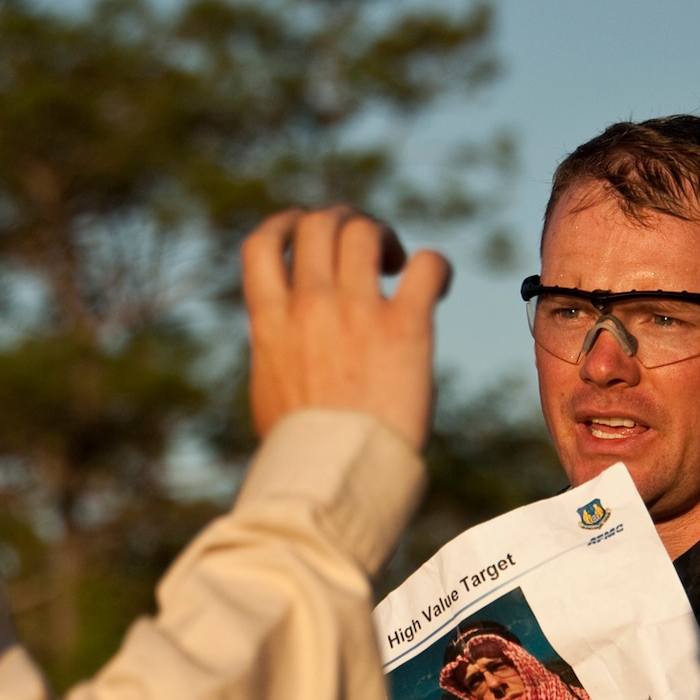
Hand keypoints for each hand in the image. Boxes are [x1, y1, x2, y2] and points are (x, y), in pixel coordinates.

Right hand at [242, 206, 450, 451]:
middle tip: (364, 248)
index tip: (305, 232)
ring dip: (381, 235)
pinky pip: (427, 265)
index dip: (286, 224)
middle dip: (342, 221)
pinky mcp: (404, 327)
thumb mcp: (268, 390)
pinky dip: (434, 264)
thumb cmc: (302, 451)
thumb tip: (283, 337)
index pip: (264, 243)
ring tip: (395, 263)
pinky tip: (436, 284)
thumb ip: (275, 348)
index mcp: (270, 322)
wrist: (333, 478)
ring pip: (363, 232)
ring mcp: (356, 312)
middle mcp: (309, 305)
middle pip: (318, 223)